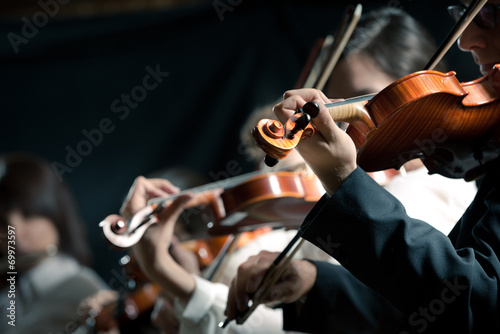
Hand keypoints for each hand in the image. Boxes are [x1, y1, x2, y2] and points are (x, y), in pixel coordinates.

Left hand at [111, 176, 196, 301]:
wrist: (150, 260)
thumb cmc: (156, 242)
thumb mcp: (167, 220)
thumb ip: (178, 205)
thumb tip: (190, 194)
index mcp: (132, 207)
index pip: (142, 184)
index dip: (157, 186)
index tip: (170, 196)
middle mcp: (129, 208)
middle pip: (144, 186)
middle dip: (160, 189)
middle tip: (175, 194)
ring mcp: (131, 212)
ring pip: (145, 193)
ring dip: (159, 194)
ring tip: (172, 201)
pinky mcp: (136, 217)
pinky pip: (145, 201)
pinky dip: (156, 201)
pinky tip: (166, 208)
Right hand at [224, 251, 316, 320]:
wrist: (296, 274)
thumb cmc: (295, 279)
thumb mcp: (292, 288)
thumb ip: (276, 291)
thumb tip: (256, 298)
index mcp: (275, 259)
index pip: (260, 265)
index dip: (253, 278)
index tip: (250, 293)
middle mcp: (260, 258)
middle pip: (244, 271)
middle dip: (239, 291)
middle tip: (240, 309)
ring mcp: (251, 264)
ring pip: (237, 278)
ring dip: (232, 296)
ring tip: (231, 314)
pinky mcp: (246, 271)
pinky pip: (236, 283)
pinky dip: (233, 296)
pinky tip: (231, 309)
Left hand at [273, 89, 356, 194]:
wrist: (337, 175)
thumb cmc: (338, 159)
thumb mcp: (335, 138)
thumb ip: (323, 119)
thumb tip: (313, 103)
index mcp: (298, 134)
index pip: (282, 107)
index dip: (298, 100)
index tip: (317, 107)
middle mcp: (294, 130)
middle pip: (288, 100)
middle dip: (307, 96)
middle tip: (327, 104)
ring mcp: (298, 129)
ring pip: (297, 104)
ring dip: (315, 101)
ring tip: (333, 108)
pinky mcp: (304, 129)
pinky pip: (305, 112)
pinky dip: (317, 108)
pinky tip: (332, 111)